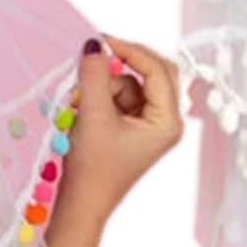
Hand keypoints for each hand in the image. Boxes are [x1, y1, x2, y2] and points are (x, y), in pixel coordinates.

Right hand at [58, 34, 183, 224]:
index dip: (131, 51)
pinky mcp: (131, 129)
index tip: (102, 42)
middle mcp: (165, 122)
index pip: (158, 71)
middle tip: (97, 55)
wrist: (81, 204)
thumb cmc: (92, 168)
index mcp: (167, 122)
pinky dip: (100, 98)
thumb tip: (93, 45)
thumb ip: (95, 76)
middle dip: (122, 66)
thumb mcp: (93, 115)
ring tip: (78, 102)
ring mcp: (149, 125)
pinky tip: (82, 109)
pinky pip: (120, 99)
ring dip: (104, 86)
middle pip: (152, 73)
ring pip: (131, 85)